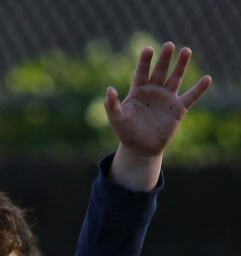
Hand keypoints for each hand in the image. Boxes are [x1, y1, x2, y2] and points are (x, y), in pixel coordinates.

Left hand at [105, 42, 211, 157]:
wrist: (141, 148)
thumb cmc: (127, 132)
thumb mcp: (116, 120)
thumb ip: (112, 105)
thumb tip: (109, 90)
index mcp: (138, 90)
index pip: (142, 72)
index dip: (145, 61)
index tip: (148, 50)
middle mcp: (154, 90)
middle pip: (160, 71)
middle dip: (165, 58)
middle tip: (169, 45)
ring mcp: (167, 98)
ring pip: (175, 78)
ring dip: (181, 65)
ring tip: (186, 51)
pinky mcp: (178, 109)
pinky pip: (190, 97)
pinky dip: (199, 89)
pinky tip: (207, 79)